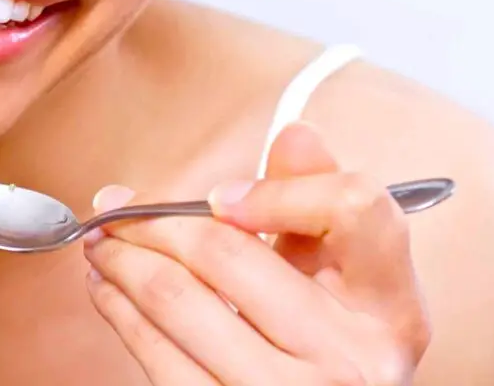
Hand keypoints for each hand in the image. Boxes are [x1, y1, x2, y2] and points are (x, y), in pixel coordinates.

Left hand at [84, 121, 430, 384]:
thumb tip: (294, 132)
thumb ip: (317, 195)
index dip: (279, 192)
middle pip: (229, 254)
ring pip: (179, 302)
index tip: (216, 194)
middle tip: (114, 208)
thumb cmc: (331, 334)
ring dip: (123, 262)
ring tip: (101, 243)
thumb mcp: (341, 270)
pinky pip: (162, 360)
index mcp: (392, 304)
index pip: (352, 209)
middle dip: (154, 222)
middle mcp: (355, 359)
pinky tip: (108, 291)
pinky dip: (123, 314)